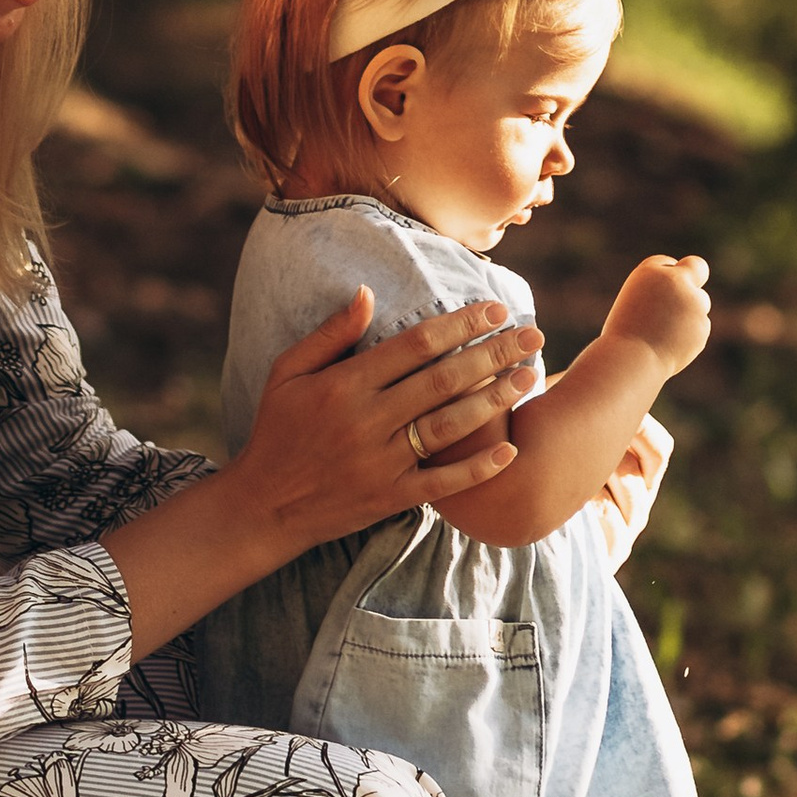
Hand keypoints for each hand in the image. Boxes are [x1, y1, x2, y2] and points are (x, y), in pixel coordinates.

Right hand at [230, 289, 542, 555]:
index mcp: (345, 385)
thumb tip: (368, 292)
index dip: (459, 324)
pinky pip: (443, 482)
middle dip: (493, 354)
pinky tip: (511, 450)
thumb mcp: (287, 371)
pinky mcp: (392, 497)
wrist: (265, 505)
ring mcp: (382, 462)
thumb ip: (331, 334)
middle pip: (443, 379)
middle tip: (532, 334)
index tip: (494, 309)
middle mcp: (368, 420)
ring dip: (495, 400)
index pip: (415, 345)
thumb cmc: (277, 429)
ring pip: (450, 425)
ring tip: (530, 376)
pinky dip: (478, 468)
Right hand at [601, 253, 710, 375]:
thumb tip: (688, 299)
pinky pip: (700, 326)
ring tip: (664, 332)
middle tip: (691, 290)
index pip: (667, 263)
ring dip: (690, 313)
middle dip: (696, 276)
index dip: (668, 273)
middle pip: (697, 269)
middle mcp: (675, 280)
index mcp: (650, 270)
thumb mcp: (636, 304)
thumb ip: (662, 295)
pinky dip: (689, 335)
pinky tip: (670, 344)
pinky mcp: (703, 324)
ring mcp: (692, 302)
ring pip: (700, 302)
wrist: (633, 358)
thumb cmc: (625, 333)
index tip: (664, 286)